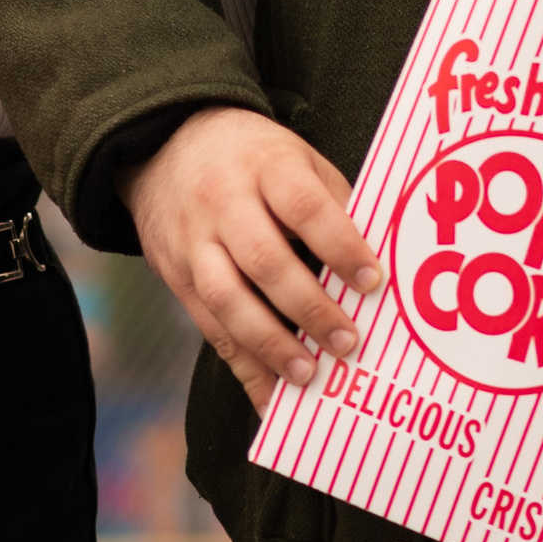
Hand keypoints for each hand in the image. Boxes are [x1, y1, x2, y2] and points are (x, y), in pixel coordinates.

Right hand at [124, 106, 382, 413]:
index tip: (372, 282)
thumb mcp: (294, 156)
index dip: (339, 245)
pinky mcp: (175, 275)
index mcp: (265, 166)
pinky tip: (270, 396)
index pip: (304, 206)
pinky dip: (242, 368)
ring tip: (308, 375)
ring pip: (228, 300)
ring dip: (270, 346)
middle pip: (264, 260)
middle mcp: (224, 203)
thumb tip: (374, 255)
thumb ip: (330, 200)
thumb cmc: (251, 156)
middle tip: (348, 343)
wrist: (167, 145)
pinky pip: (209, 327)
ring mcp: (195, 242)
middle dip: (308, 307)